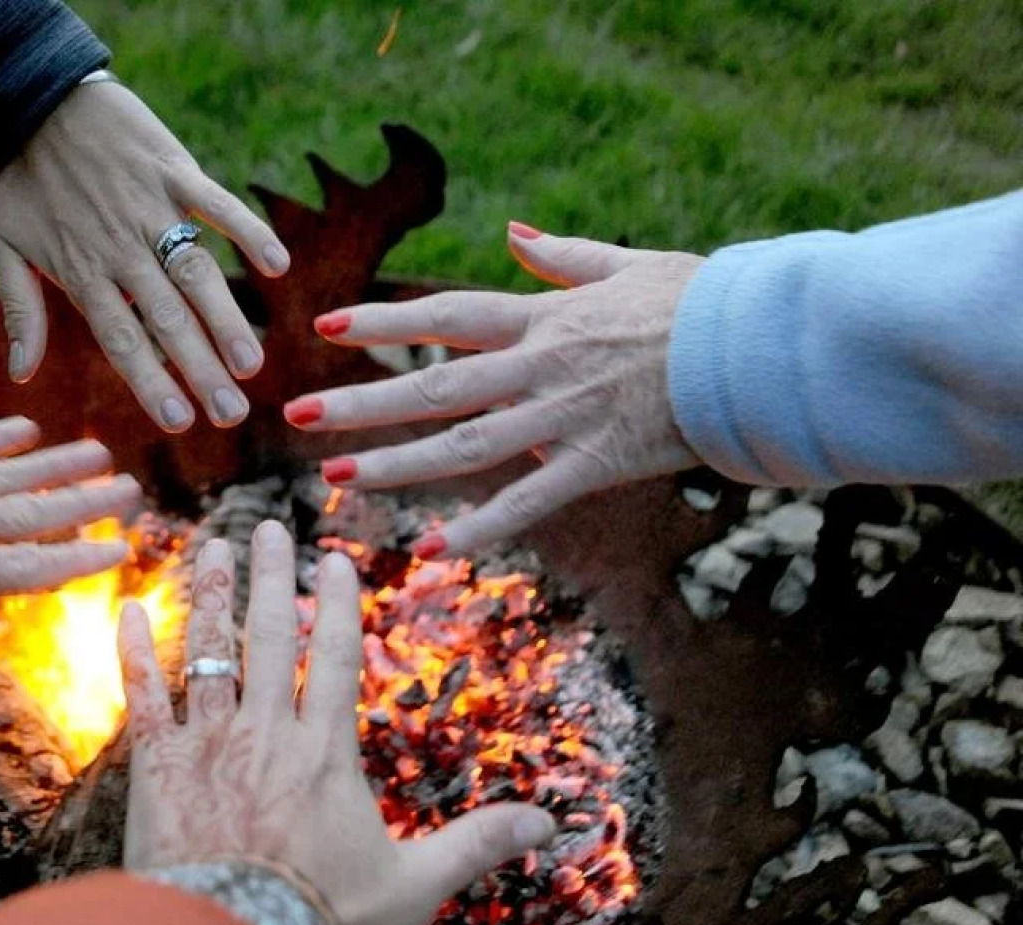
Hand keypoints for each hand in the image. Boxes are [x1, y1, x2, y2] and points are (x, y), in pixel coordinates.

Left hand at [0, 81, 289, 432]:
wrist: (33, 97)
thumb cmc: (19, 179)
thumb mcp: (3, 246)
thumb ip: (20, 311)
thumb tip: (20, 374)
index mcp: (82, 272)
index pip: (122, 339)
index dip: (152, 382)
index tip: (180, 421)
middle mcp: (120, 246)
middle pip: (167, 318)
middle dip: (201, 370)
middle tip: (231, 413)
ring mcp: (151, 208)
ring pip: (195, 272)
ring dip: (227, 320)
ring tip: (253, 364)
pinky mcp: (174, 170)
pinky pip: (217, 203)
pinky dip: (247, 231)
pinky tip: (277, 266)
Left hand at [119, 520, 554, 924]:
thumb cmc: (326, 923)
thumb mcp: (415, 885)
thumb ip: (476, 843)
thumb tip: (548, 824)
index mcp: (327, 753)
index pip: (337, 657)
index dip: (337, 603)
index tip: (334, 558)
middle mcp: (267, 733)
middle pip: (271, 637)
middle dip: (272, 577)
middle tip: (268, 527)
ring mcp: (207, 745)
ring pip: (208, 653)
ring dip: (212, 596)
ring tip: (215, 548)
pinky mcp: (156, 770)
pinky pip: (143, 697)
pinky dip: (134, 652)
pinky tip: (127, 611)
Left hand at [284, 225, 705, 557]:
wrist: (766, 348)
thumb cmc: (701, 302)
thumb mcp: (627, 265)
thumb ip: (562, 258)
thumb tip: (512, 236)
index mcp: (543, 318)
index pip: (446, 315)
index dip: (384, 321)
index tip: (326, 325)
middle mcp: (539, 366)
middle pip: (435, 385)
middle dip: (363, 400)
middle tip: (296, 414)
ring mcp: (564, 417)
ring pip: (464, 446)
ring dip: (397, 464)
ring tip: (337, 479)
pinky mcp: (596, 463)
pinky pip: (527, 501)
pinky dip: (480, 528)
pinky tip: (431, 549)